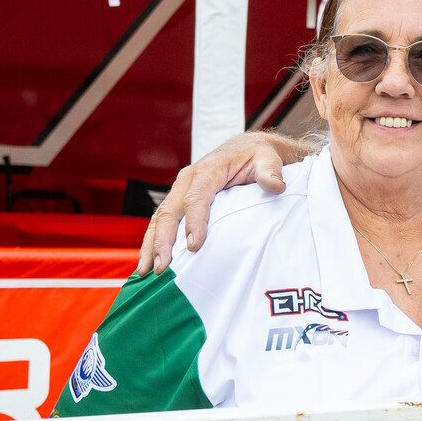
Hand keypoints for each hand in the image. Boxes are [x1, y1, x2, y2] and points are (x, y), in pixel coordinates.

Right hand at [137, 132, 311, 273]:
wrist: (247, 149)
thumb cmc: (257, 157)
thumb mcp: (267, 160)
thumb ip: (270, 173)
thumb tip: (276, 185)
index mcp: (208, 170)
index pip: (196, 197)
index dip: (194, 222)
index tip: (194, 247)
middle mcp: (188, 180)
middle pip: (170, 211)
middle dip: (163, 241)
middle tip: (162, 267)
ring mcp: (180, 191)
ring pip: (160, 218)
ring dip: (151, 245)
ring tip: (146, 271)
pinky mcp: (179, 201)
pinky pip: (161, 222)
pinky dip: (152, 241)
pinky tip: (148, 262)